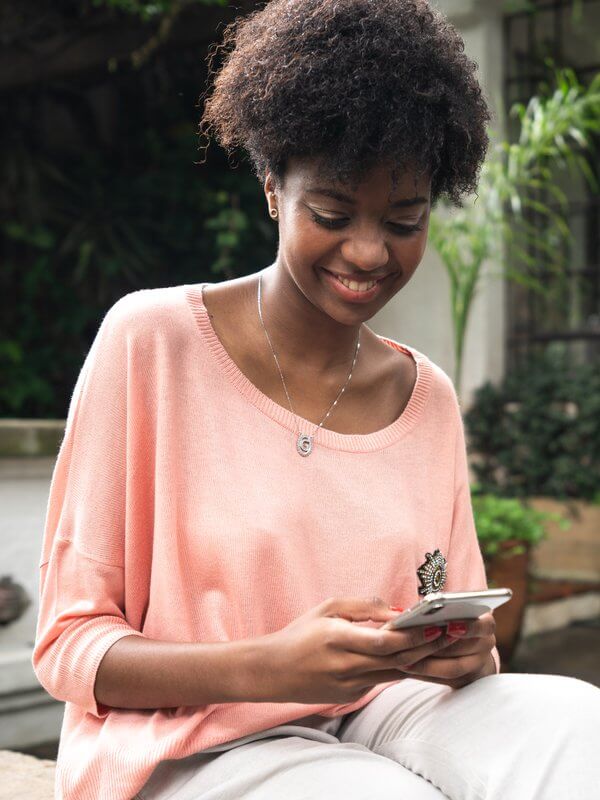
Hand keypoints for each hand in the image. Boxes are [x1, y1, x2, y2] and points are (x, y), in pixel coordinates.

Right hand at [257, 596, 456, 704]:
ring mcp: (351, 686)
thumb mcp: (327, 608)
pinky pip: (384, 680)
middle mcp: (346, 666)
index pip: (383, 642)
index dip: (412, 636)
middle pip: (397, 660)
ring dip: (423, 660)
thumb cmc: (301, 633)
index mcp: (337, 639)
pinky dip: (404, 668)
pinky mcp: (353, 696)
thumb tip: (399, 611)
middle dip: (428, 647)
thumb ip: (363, 607)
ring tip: (447, 644)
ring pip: (396, 673)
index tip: (436, 624)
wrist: (273, 672)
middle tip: (455, 633)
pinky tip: (424, 658)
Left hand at [399, 612, 496, 688]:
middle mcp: (486, 644)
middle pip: (463, 648)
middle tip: (412, 643)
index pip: (484, 625)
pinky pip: (444, 680)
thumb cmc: (450, 620)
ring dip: (426, 663)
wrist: (468, 647)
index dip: (469, 627)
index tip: (449, 627)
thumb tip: (403, 611)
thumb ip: (435, 609)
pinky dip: (424, 673)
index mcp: (486, 623)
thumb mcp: (450, 610)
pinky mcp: (465, 680)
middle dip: (436, 646)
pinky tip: (406, 668)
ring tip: (403, 659)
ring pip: (453, 668)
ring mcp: (478, 665)